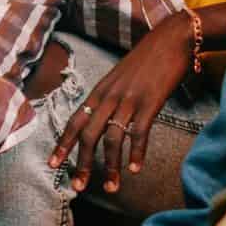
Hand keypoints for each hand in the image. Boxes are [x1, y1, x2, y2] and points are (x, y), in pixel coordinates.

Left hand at [52, 21, 189, 194]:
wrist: (172, 38)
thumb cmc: (148, 59)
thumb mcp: (121, 77)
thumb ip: (111, 97)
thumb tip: (105, 118)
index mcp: (100, 91)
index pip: (74, 121)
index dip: (63, 144)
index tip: (53, 165)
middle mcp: (109, 96)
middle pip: (88, 135)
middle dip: (82, 163)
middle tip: (78, 187)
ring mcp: (129, 99)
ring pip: (112, 139)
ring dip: (111, 166)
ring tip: (112, 188)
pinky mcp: (150, 102)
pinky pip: (139, 132)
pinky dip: (136, 152)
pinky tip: (136, 169)